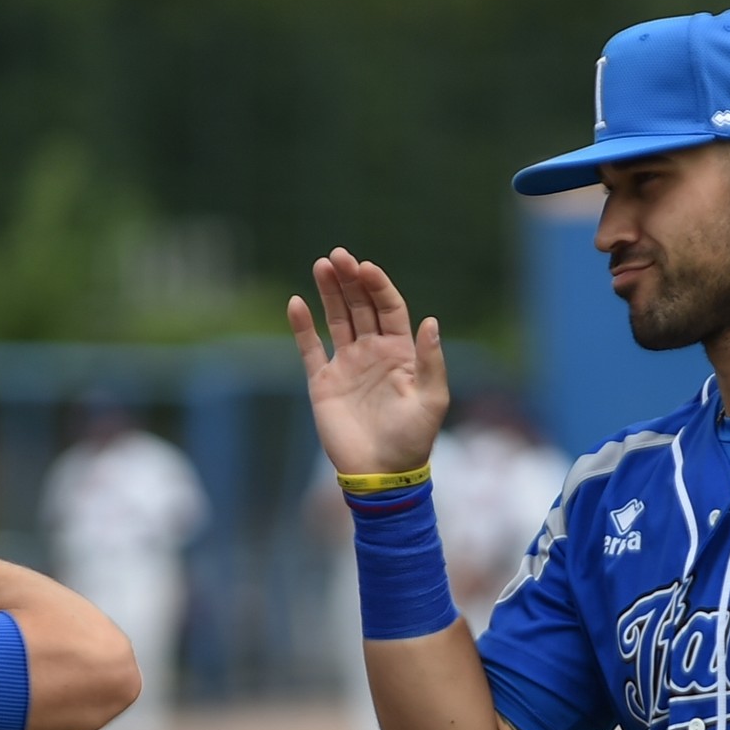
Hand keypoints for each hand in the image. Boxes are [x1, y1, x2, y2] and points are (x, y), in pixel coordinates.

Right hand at [287, 248, 449, 475]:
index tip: (365, 268)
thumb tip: (430, 319)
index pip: (389, 308)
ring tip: (321, 265)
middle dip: (350, 280)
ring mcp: (347, 365)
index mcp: (400, 352)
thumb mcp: (432, 400)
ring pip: (336, 319)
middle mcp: (373, 352)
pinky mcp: (323, 382)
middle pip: (360, 306)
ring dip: (329, 292)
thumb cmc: (412, 439)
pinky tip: (296, 303)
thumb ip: (431, 360)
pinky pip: (310, 349)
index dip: (378, 286)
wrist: (380, 473)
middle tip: (338, 255)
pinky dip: (302, 327)